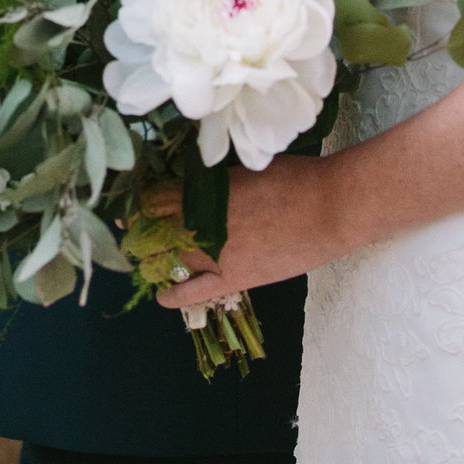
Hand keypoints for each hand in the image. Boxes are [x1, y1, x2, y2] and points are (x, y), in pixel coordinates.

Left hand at [145, 156, 346, 310]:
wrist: (330, 209)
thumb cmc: (294, 178)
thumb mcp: (245, 167)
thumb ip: (213, 178)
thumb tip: (190, 181)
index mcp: (203, 191)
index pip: (151, 199)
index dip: (139, 202)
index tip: (133, 204)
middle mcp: (201, 224)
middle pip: (154, 231)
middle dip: (142, 231)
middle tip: (139, 231)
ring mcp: (215, 255)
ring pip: (168, 261)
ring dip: (155, 259)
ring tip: (150, 257)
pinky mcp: (233, 279)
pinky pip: (192, 294)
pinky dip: (173, 296)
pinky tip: (163, 295)